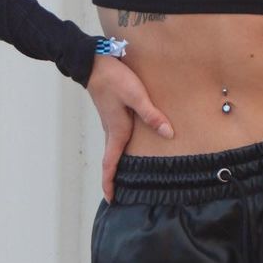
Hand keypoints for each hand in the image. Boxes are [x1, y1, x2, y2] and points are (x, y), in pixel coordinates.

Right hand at [86, 55, 174, 202]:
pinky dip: (119, 149)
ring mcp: (110, 123)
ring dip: (116, 165)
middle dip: (114, 178)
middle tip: (119, 194)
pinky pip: (116, 138)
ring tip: (124, 177)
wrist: (94, 62)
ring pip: (113, 149)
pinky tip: (130, 146)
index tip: (111, 200)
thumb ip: (151, 115)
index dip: (110, 183)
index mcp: (117, 130)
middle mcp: (112, 130)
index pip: (110, 164)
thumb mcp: (136, 96)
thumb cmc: (114, 79)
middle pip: (111, 160)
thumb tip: (167, 133)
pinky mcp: (113, 114)